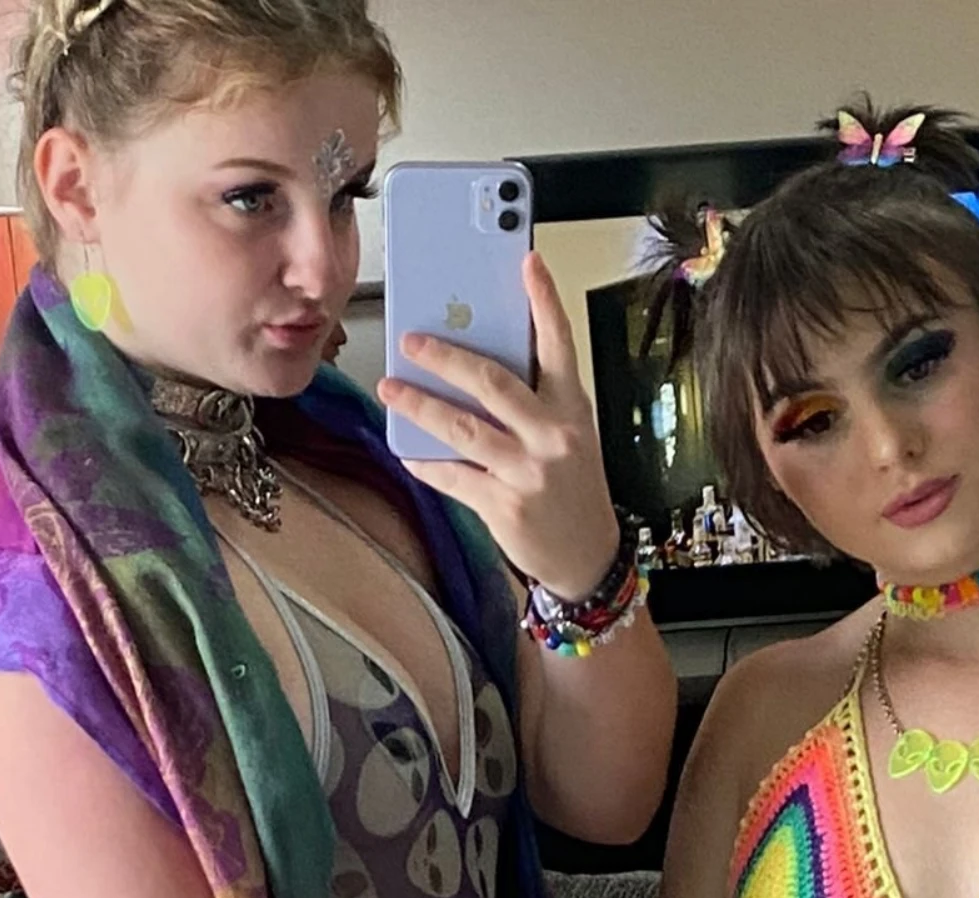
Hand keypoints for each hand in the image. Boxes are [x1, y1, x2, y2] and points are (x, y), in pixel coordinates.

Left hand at [376, 251, 622, 599]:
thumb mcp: (570, 434)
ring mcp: (527, 473)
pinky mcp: (504, 507)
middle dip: (446, 357)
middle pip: (492, 382)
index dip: (544, 301)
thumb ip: (535, 401)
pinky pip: (454, 477)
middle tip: (412, 340)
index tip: (528, 261)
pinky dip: (427, 463)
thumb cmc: (572, 487)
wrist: (588, 556)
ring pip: (463, 429)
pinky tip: (406, 451)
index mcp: (571, 408)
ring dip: (420, 406)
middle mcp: (552, 435)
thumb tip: (477, 367)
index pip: (559, 344)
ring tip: (390, 388)